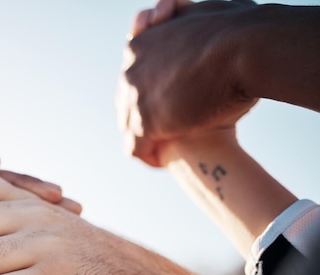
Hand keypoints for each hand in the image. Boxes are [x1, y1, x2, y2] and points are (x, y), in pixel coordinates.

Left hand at [116, 0, 256, 166]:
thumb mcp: (200, 17)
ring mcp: (134, 97)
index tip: (165, 99)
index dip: (148, 89)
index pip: (134, 73)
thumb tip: (186, 16)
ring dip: (144, 137)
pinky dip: (147, 156)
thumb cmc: (238, 29)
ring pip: (128, 124)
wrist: (244, 49)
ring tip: (159, 149)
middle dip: (141, 113)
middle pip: (126, 99)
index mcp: (141, 44)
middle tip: (161, 128)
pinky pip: (135, 147)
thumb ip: (185, 26)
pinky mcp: (144, 124)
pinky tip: (160, 163)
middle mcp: (130, 69)